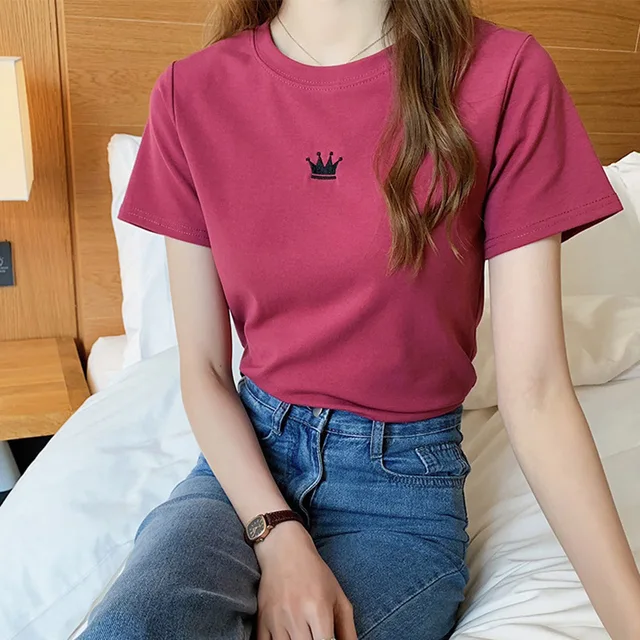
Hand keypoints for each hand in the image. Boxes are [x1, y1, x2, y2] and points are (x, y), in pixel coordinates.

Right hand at [253, 521, 356, 639]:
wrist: (284, 550)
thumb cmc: (314, 573)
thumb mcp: (338, 597)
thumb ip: (348, 630)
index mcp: (318, 609)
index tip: (327, 638)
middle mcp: (296, 615)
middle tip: (315, 633)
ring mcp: (276, 619)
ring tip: (303, 632)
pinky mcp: (261, 619)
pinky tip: (286, 636)